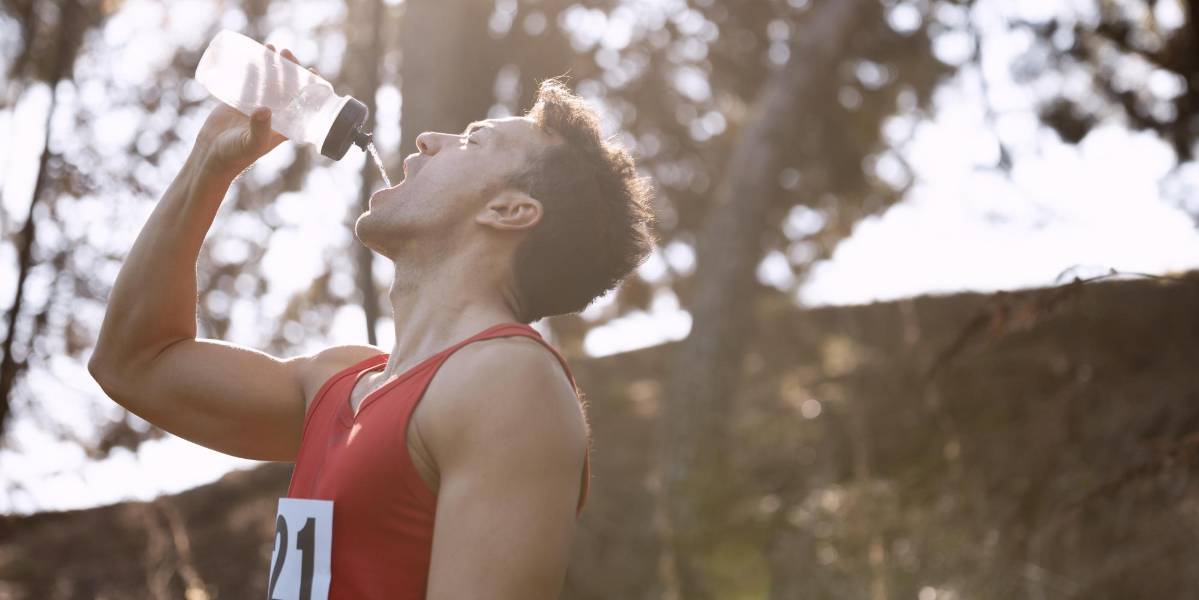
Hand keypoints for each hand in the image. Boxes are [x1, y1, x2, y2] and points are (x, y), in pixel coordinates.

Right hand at [192, 45, 313, 179]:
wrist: (210, 158)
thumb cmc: (235, 155)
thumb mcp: (252, 143)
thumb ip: (260, 128)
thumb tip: (265, 109)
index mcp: (284, 125)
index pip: (302, 103)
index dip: (309, 87)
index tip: (312, 71)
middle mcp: (273, 116)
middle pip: (286, 87)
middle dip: (288, 69)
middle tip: (286, 52)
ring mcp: (256, 108)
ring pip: (267, 82)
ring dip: (271, 66)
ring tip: (271, 48)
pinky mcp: (239, 104)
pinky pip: (248, 83)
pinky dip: (252, 70)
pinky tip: (253, 56)